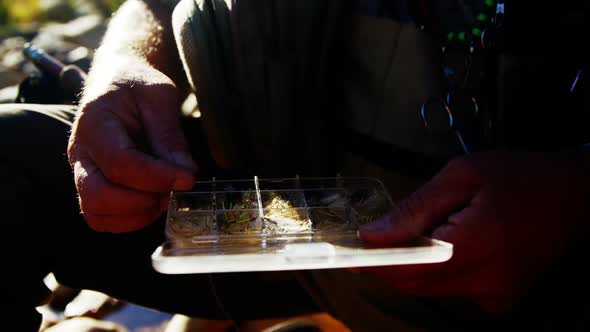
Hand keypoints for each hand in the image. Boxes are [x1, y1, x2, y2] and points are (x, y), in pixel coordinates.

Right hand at [67, 58, 196, 232]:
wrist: (118, 80)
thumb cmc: (137, 84)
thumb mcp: (159, 96)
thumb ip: (169, 135)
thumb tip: (184, 173)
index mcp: (94, 124)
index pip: (120, 163)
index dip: (157, 178)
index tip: (188, 178)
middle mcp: (80, 153)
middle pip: (98, 197)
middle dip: (142, 202)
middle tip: (173, 189)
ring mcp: (83, 173)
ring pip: (97, 214)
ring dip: (137, 214)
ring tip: (164, 194)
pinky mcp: (93, 186)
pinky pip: (103, 219)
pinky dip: (130, 219)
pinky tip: (153, 200)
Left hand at [359, 152, 589, 312]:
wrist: (576, 195)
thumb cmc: (519, 176)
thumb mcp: (462, 176)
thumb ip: (415, 209)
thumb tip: (374, 235)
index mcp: (475, 248)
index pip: (406, 269)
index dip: (372, 264)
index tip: (346, 255)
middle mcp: (485, 282)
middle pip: (415, 284)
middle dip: (389, 264)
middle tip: (373, 241)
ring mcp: (495, 296)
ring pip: (431, 288)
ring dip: (413, 266)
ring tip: (414, 235)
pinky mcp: (501, 300)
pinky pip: (452, 290)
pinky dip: (437, 271)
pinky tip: (445, 246)